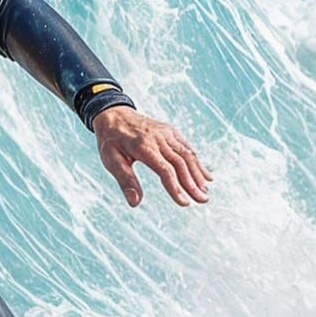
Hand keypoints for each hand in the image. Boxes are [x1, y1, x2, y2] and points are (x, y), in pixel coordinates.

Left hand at [93, 106, 210, 208]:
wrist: (113, 113)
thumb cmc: (110, 140)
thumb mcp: (111, 159)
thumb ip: (125, 180)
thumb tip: (134, 203)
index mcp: (143, 146)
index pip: (165, 170)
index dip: (175, 188)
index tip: (184, 203)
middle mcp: (158, 138)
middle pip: (181, 163)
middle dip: (193, 184)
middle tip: (203, 201)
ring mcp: (166, 133)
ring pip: (187, 154)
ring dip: (198, 174)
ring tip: (205, 192)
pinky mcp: (170, 131)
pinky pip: (186, 147)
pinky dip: (197, 162)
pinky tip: (204, 176)